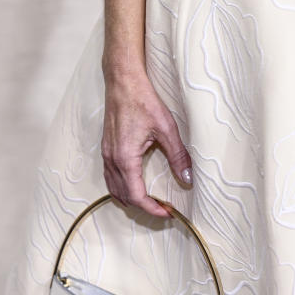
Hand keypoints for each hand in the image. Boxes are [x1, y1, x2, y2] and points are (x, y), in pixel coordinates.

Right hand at [101, 67, 192, 217]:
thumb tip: (188, 178)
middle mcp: (112, 159)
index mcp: (125, 158)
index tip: (167, 212)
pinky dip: (121, 188)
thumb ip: (178, 156)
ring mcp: (106, 154)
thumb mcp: (166, 129)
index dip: (152, 208)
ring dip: (130, 199)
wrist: (123, 82)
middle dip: (143, 206)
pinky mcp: (106, 148)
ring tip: (150, 201)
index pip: (136, 196)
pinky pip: (109, 177)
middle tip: (163, 207)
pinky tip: (134, 185)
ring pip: (113, 189)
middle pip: (124, 196)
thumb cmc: (143, 101)